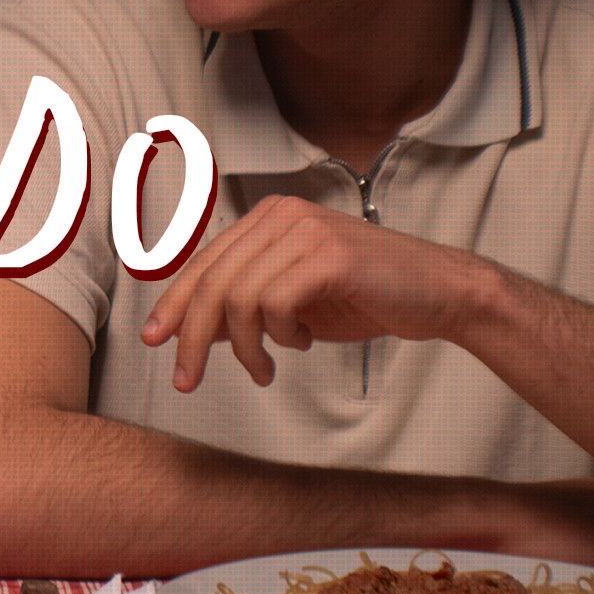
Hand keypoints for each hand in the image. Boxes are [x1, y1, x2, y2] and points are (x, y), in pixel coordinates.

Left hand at [142, 195, 491, 390]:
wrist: (440, 294)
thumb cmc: (365, 298)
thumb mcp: (292, 305)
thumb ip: (244, 309)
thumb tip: (190, 331)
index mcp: (267, 218)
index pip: (203, 263)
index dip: (173, 304)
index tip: (154, 340)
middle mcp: (281, 214)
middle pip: (212, 281)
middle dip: (192, 337)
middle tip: (187, 379)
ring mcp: (306, 230)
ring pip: (238, 296)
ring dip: (245, 347)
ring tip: (264, 370)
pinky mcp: (330, 255)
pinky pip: (275, 303)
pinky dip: (279, 335)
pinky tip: (301, 344)